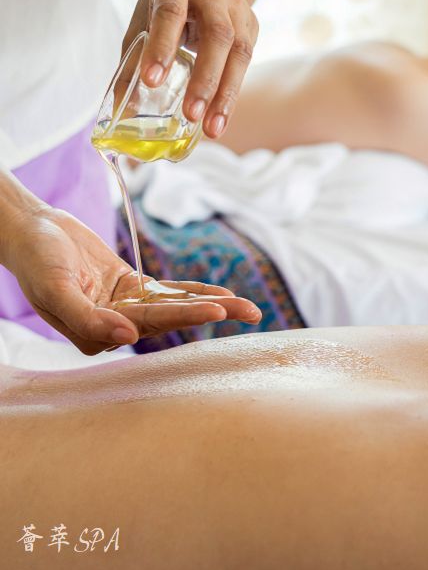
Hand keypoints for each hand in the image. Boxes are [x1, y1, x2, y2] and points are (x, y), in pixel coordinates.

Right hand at [5, 206, 260, 354]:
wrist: (33, 230)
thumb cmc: (36, 260)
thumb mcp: (55, 289)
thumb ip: (86, 319)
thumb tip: (126, 339)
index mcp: (97, 333)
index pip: (149, 325)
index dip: (184, 317)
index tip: (216, 311)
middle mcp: (117, 324)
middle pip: (172, 319)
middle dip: (213, 314)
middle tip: (252, 312)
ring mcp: (128, 306)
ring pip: (176, 306)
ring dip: (212, 304)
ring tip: (249, 308)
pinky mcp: (134, 288)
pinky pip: (170, 291)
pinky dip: (195, 291)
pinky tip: (223, 294)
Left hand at [123, 0, 259, 138]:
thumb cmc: (171, 7)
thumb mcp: (147, 21)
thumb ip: (134, 61)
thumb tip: (123, 107)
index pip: (171, 14)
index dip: (162, 47)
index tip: (152, 81)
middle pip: (216, 36)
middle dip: (204, 80)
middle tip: (191, 114)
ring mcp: (237, 11)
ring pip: (239, 54)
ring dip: (225, 96)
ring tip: (211, 129)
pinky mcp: (252, 29)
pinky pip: (246, 67)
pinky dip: (231, 97)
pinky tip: (220, 119)